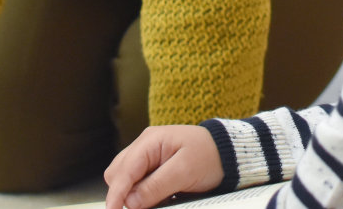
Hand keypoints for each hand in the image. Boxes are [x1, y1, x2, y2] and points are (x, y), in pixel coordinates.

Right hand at [104, 125, 222, 208]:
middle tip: (142, 208)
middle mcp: (144, 146)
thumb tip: (131, 202)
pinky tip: (162, 197)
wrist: (227, 153)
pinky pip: (138, 184)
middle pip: (118, 174)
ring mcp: (147, 157)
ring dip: (133, 195)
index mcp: (150, 141)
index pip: (124, 170)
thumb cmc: (209, 156)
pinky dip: (143, 195)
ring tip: (160, 200)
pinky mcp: (152, 168)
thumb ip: (156, 185)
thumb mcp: (184, 171)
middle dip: (123, 194)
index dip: (116, 193)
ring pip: (125, 180)